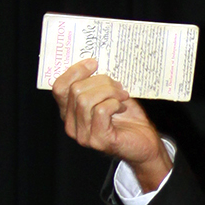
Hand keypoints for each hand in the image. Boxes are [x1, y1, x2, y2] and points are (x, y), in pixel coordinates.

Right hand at [51, 57, 170, 191]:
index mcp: (69, 112)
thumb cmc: (127, 118)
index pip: (59, 88)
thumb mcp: (108, 95)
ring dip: (109, 92)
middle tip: (117, 86)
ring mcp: (83, 135)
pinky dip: (114, 104)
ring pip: (86, 100)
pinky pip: (101, 110)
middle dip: (100, 82)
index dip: (74, 72)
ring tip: (122, 96)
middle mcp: (71, 125)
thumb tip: (93, 62)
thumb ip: (96, 83)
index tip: (93, 63)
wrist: (145, 142)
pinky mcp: (98, 140)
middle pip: (75, 91)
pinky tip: (122, 107)